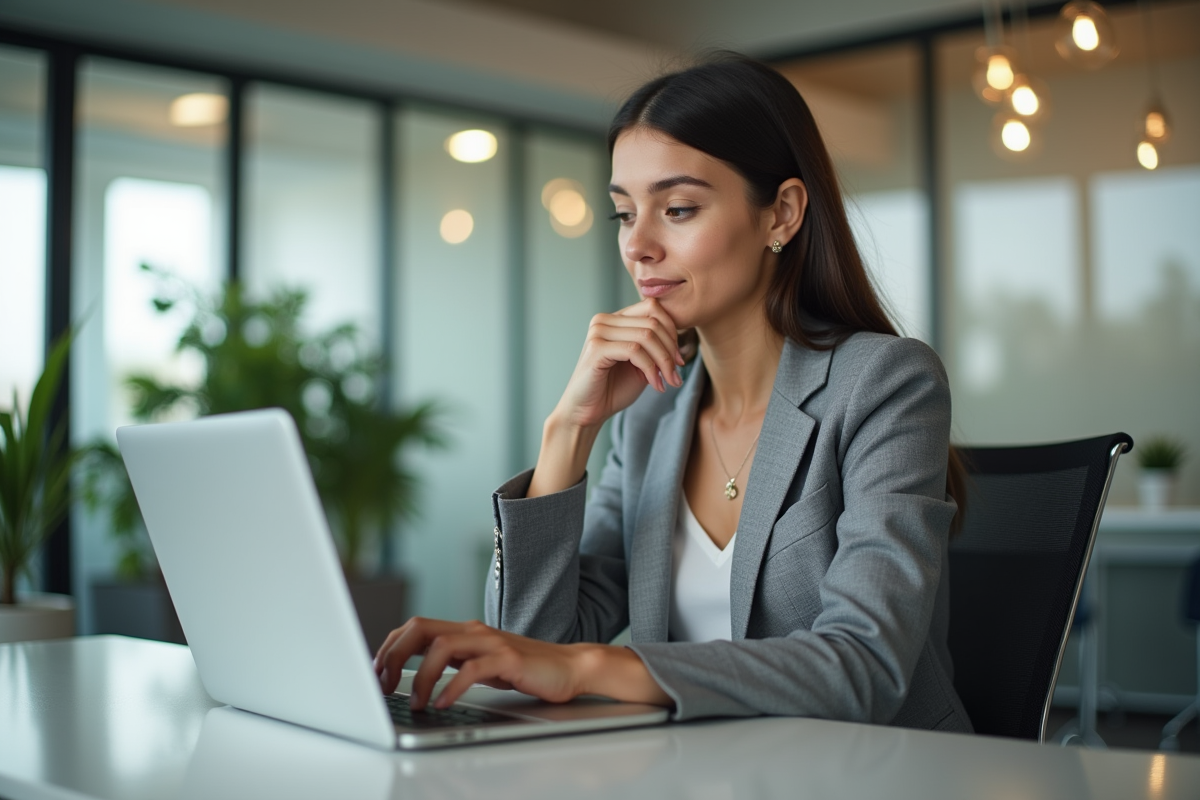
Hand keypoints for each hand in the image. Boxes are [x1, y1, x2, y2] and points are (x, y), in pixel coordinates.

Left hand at [373, 617, 584, 709]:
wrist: (570, 667)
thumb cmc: (525, 669)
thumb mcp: (481, 664)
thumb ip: (454, 664)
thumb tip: (415, 679)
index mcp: (464, 631)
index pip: (415, 627)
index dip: (389, 647)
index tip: (376, 673)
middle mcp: (474, 631)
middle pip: (420, 628)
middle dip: (393, 655)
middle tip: (384, 685)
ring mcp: (491, 642)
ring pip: (441, 646)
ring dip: (421, 676)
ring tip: (418, 702)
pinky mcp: (509, 658)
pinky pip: (472, 669)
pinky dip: (452, 686)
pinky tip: (445, 703)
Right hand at [555, 297, 684, 430]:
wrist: (587, 412)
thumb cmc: (613, 389)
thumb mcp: (641, 363)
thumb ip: (656, 346)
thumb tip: (680, 339)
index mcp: (615, 319)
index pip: (653, 308)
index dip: (672, 332)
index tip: (679, 359)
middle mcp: (604, 320)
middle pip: (653, 322)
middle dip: (671, 350)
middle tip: (676, 375)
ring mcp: (598, 332)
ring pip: (646, 336)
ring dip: (664, 362)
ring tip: (668, 382)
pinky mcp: (596, 348)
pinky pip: (635, 351)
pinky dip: (650, 369)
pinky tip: (655, 385)